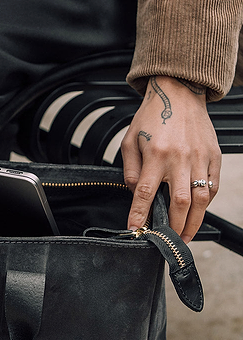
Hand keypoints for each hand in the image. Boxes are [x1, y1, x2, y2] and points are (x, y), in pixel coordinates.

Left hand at [121, 76, 221, 241]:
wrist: (178, 92)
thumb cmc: (151, 118)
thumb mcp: (130, 141)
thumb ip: (131, 170)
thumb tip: (135, 193)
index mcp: (156, 155)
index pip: (146, 193)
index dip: (139, 214)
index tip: (136, 230)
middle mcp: (179, 158)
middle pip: (178, 201)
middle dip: (173, 227)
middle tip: (168, 242)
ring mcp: (200, 157)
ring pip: (200, 198)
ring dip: (193, 222)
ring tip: (185, 237)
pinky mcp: (214, 155)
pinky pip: (213, 185)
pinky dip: (206, 203)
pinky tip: (197, 214)